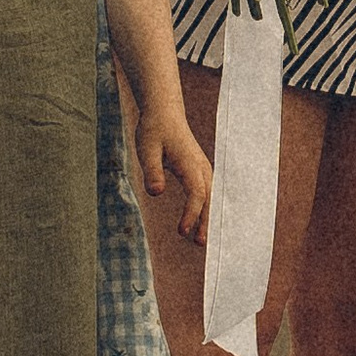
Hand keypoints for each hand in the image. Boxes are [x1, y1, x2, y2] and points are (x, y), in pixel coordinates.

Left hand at [139, 105, 212, 237]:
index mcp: (190, 163)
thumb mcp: (147, 149)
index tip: (181, 232)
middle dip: (205, 221)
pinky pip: (205, 193)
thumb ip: (152, 171)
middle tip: (199, 243)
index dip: (191, 214)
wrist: (164, 112)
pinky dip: (205, 209)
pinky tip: (200, 223)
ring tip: (200, 239)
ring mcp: (202, 168)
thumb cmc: (154, 130)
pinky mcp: (198, 170)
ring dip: (206, 217)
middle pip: (208, 198)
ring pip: (209, 197)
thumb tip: (156, 193)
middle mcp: (200, 167)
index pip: (196, 193)